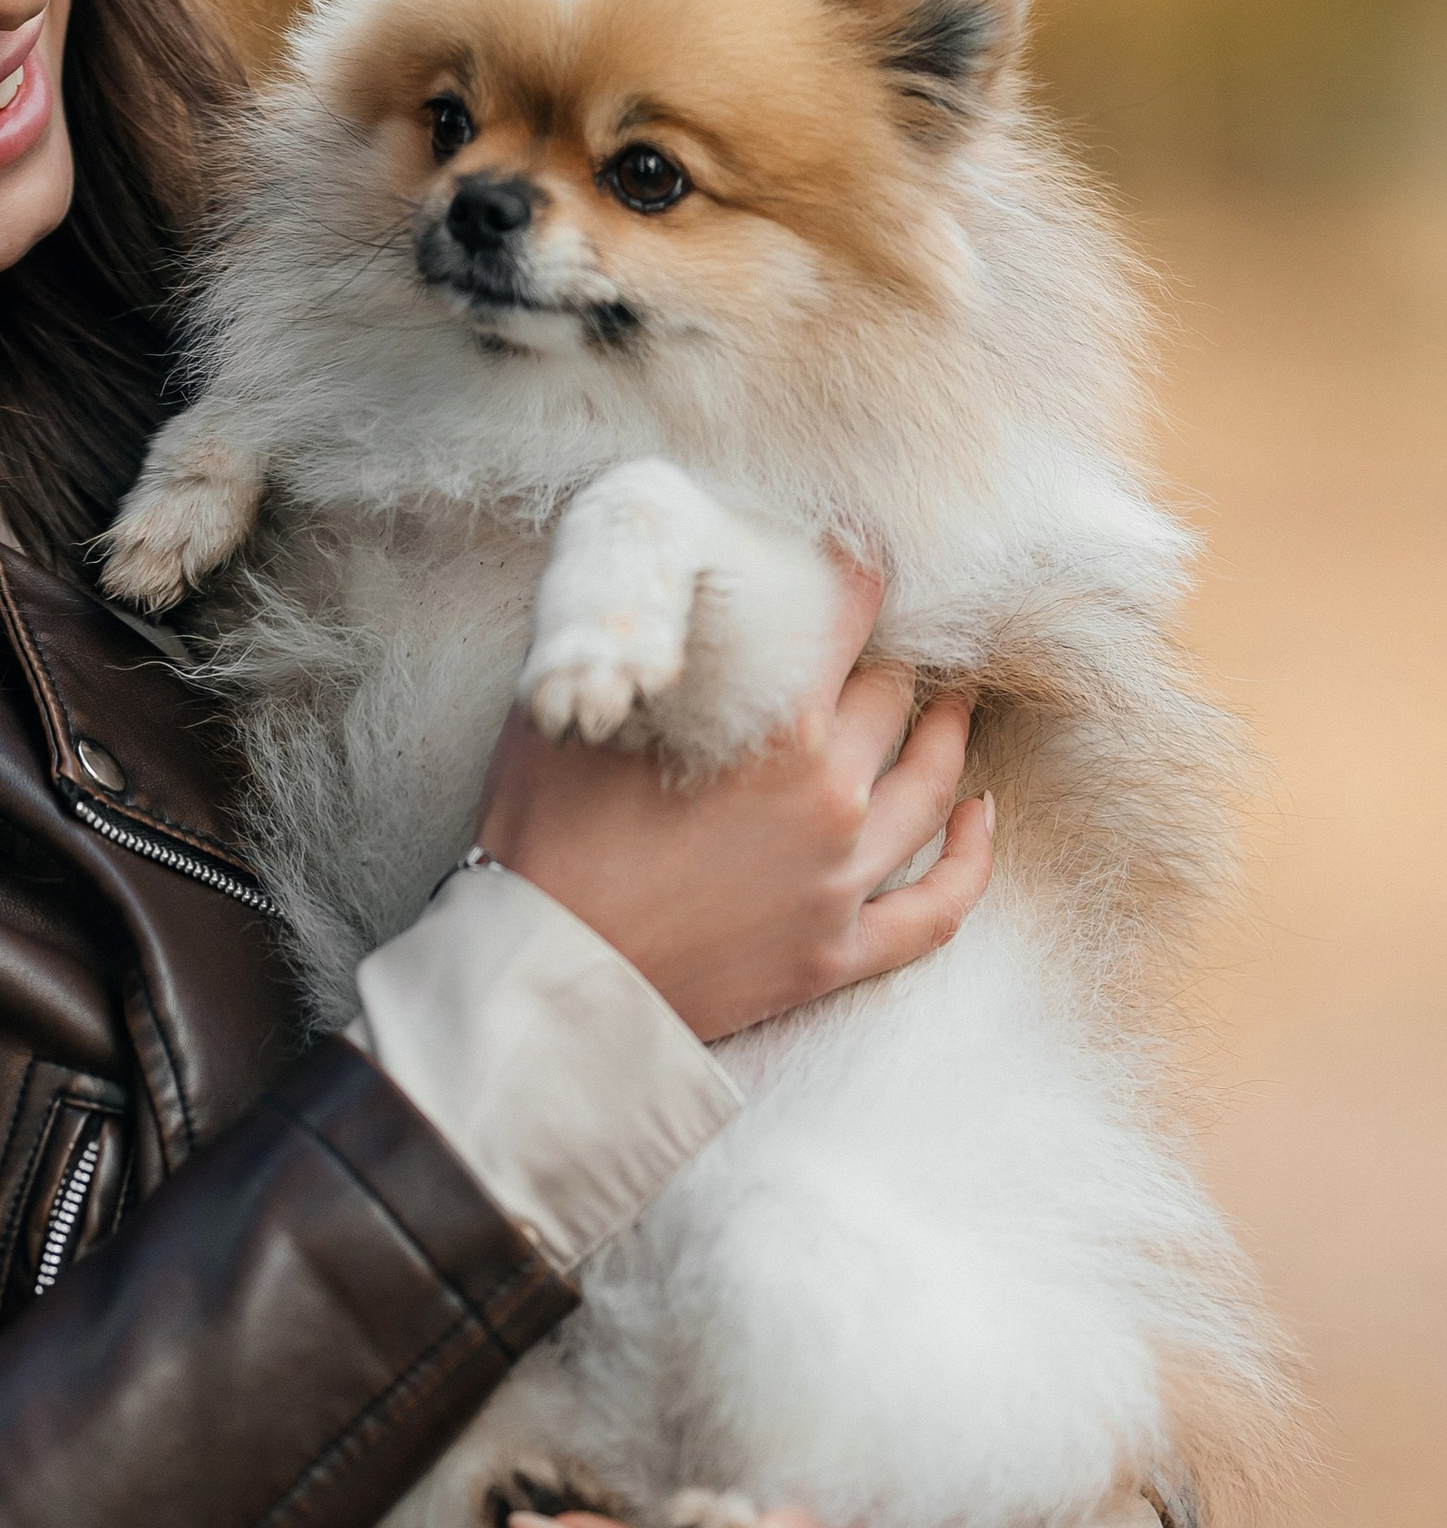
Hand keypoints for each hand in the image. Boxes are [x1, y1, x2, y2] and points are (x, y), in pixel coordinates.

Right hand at [473, 566, 992, 1040]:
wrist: (546, 973)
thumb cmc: (546, 836)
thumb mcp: (581, 710)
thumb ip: (642, 650)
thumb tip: (669, 596)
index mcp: (777, 724)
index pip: (849, 614)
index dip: (858, 571)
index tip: (860, 554)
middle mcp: (831, 793)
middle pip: (891, 698)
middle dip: (891, 661)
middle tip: (884, 643)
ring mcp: (842, 878)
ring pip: (930, 786)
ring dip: (947, 736)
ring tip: (954, 707)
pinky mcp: (837, 952)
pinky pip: (936, 908)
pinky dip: (969, 860)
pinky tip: (980, 818)